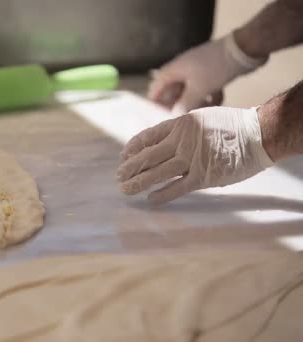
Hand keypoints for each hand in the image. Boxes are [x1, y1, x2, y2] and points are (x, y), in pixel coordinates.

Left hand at [117, 106, 273, 203]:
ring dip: (138, 183)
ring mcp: (192, 159)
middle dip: (129, 168)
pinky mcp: (203, 176)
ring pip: (157, 173)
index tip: (123, 156)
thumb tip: (163, 142)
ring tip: (126, 189)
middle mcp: (182, 141)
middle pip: (147, 156)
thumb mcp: (201, 118)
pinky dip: (162, 194)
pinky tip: (150, 199)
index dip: (132, 148)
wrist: (260, 133)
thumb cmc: (233, 126)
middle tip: (118, 177)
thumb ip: (181, 130)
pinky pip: (177, 188)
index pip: (148, 137)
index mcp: (180, 124)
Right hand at [148, 33, 266, 113]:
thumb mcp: (199, 88)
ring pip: (189, 90)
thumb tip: (174, 115)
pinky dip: (208, 95)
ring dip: (194, 101)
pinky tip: (217, 101)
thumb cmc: (216, 68)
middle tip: (181, 117)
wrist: (243, 48)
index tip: (157, 115)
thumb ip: (185, 103)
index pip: (157, 86)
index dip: (155, 101)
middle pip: (173, 90)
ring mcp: (197, 69)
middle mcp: (182, 69)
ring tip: (201, 112)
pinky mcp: (210, 71)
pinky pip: (203, 87)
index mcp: (175, 69)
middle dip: (177, 104)